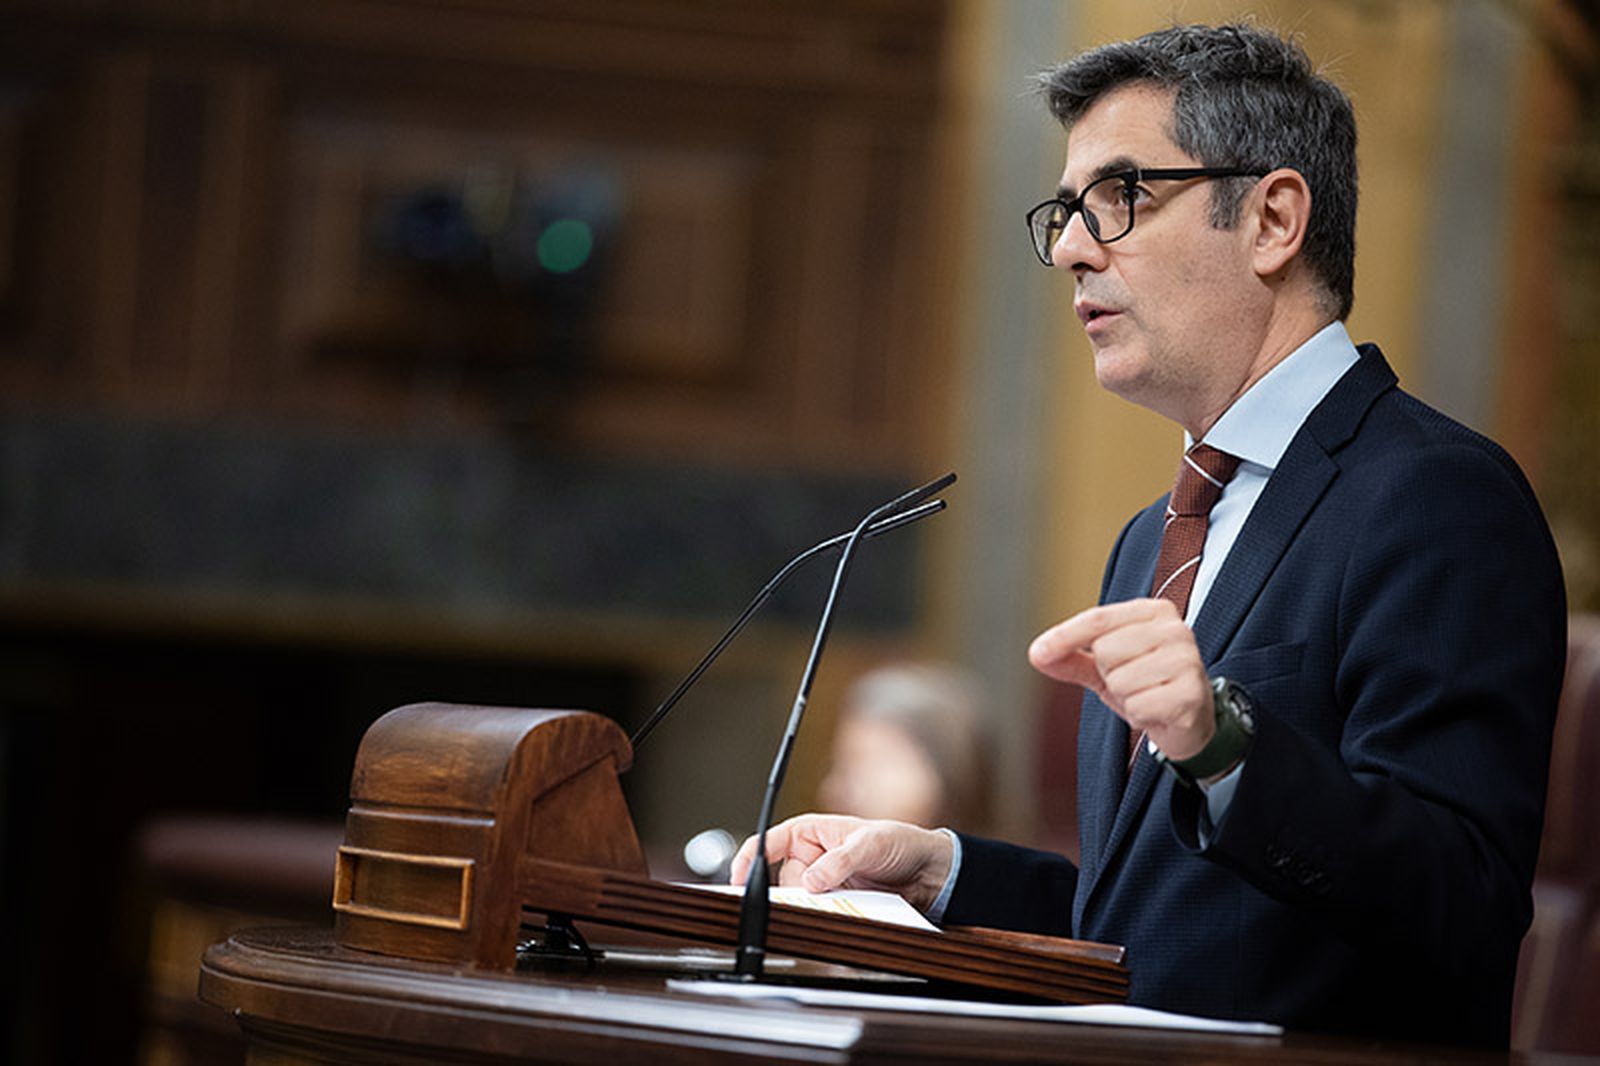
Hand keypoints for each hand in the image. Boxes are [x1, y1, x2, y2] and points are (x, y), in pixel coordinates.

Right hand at [728, 814, 953, 913]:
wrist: (929, 871)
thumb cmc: (900, 842)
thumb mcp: (870, 844)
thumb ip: (839, 861)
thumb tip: (810, 881)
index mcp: (811, 832)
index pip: (769, 843)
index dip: (749, 859)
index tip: (738, 881)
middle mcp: (812, 857)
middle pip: (786, 881)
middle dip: (797, 891)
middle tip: (821, 893)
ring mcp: (823, 882)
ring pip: (803, 901)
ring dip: (817, 905)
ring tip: (847, 897)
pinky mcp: (836, 902)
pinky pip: (822, 913)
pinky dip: (828, 915)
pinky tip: (846, 910)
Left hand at [1029, 598, 1213, 759]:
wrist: (1189, 722)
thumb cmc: (1147, 685)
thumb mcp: (1105, 667)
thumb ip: (1072, 657)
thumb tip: (1037, 654)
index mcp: (1154, 612)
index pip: (1098, 619)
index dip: (1065, 636)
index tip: (1039, 653)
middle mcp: (1176, 629)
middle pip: (1106, 650)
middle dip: (1110, 675)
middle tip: (1133, 682)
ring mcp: (1188, 661)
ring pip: (1120, 680)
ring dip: (1126, 697)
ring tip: (1147, 695)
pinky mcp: (1191, 695)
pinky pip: (1138, 706)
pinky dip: (1139, 715)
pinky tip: (1157, 711)